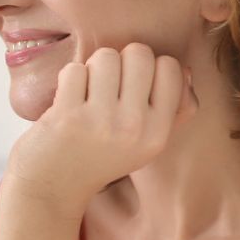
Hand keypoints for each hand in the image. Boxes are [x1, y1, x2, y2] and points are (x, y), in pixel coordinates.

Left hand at [7, 44, 195, 208]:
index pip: (171, 67)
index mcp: (158, 133)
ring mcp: (100, 120)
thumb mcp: (145, 144)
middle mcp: (133, 127)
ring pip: (105, 56)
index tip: (133, 84)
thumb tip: (187, 71)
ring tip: (87, 90)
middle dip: (121, 60)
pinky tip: (68, 98)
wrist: (53, 186)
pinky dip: (69, 78)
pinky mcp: (67, 115)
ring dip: (93, 67)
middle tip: (107, 83)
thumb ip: (172, 110)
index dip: (150, 66)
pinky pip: (74, 70)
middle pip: (139, 53)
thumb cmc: (99, 157)